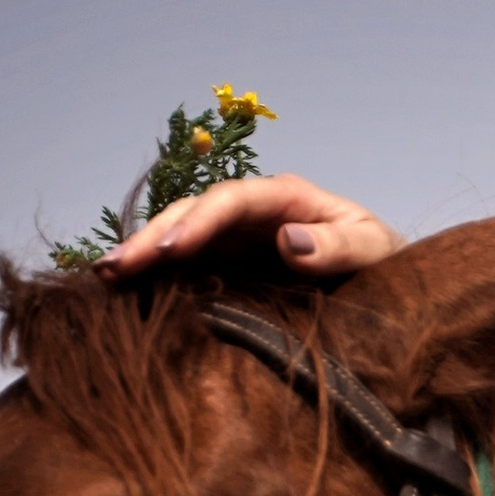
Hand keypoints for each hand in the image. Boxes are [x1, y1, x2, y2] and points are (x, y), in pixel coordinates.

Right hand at [104, 174, 401, 282]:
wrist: (391, 297)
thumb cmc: (388, 268)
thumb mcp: (375, 251)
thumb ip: (339, 244)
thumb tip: (290, 239)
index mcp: (286, 198)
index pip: (232, 199)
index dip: (199, 220)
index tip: (171, 248)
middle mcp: (253, 214)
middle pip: (193, 213)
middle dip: (154, 237)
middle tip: (116, 267)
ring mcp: (236, 242)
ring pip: (179, 237)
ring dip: (142, 254)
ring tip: (103, 277)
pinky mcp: (227, 271)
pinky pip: (184, 269)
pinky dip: (152, 278)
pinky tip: (118, 292)